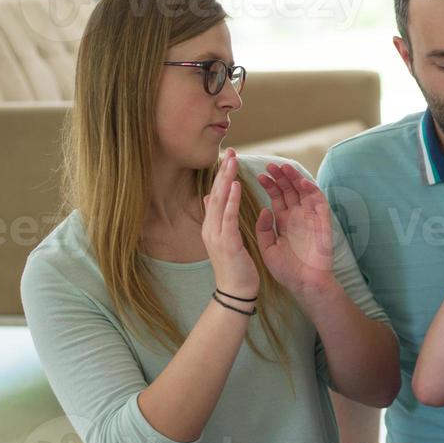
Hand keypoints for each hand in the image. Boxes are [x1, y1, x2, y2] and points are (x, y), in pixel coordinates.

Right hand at [202, 148, 259, 298]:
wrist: (236, 292)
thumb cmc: (235, 267)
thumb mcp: (224, 240)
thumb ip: (217, 219)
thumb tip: (208, 198)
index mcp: (211, 226)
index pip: (215, 195)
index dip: (220, 176)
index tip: (228, 158)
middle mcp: (210, 227)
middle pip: (214, 193)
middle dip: (222, 171)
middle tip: (230, 150)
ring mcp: (215, 234)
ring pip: (219, 201)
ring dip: (225, 179)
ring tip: (232, 160)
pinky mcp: (226, 241)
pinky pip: (227, 216)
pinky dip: (230, 199)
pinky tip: (234, 185)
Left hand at [255, 162, 336, 297]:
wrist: (304, 284)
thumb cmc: (287, 270)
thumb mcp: (267, 249)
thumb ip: (264, 229)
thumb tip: (264, 209)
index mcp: (284, 222)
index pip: (277, 197)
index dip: (270, 185)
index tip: (259, 175)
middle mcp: (298, 217)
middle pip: (290, 190)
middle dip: (281, 177)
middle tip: (270, 165)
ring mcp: (311, 218)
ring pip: (304, 192)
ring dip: (296, 179)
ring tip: (285, 168)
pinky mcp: (323, 223)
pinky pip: (319, 203)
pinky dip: (313, 191)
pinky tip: (302, 183)